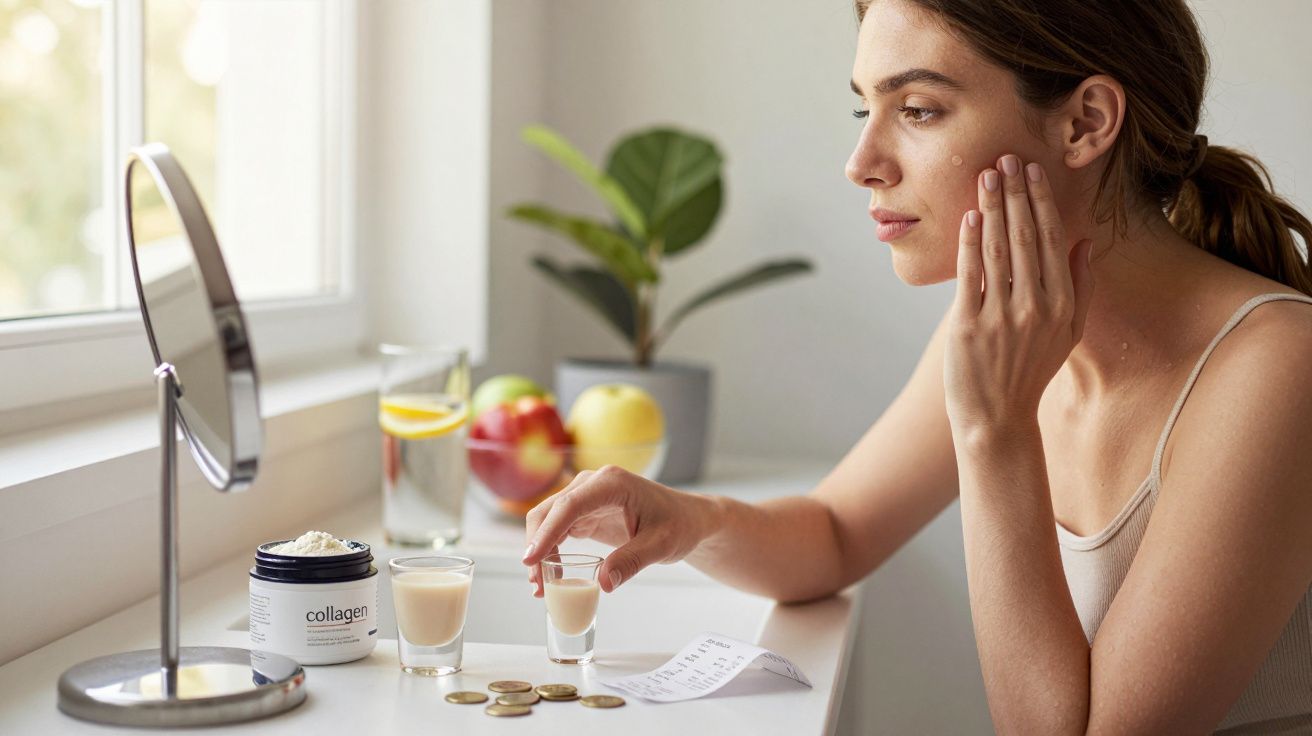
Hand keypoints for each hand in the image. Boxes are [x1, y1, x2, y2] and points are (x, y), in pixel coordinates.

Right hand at [521, 465, 715, 595]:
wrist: (687, 519)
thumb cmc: (678, 525)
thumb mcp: (661, 545)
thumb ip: (632, 561)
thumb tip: (602, 583)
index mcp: (612, 483)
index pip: (570, 506)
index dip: (547, 532)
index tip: (531, 559)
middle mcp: (593, 484)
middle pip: (550, 511)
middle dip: (537, 546)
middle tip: (537, 585)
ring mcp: (586, 496)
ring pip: (548, 520)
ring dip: (539, 551)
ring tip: (540, 587)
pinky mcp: (585, 511)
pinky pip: (558, 529)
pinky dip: (550, 550)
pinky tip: (549, 574)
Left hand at [944, 155, 1094, 433]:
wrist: (997, 418)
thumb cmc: (1031, 372)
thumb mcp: (1069, 332)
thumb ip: (1081, 285)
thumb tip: (1085, 241)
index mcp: (1062, 303)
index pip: (1051, 240)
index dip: (1040, 201)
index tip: (1032, 170)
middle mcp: (1035, 306)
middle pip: (1024, 237)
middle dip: (1015, 193)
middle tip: (1005, 158)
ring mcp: (1001, 316)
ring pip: (998, 249)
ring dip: (992, 207)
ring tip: (986, 175)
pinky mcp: (968, 325)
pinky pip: (970, 275)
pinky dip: (969, 242)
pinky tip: (969, 216)